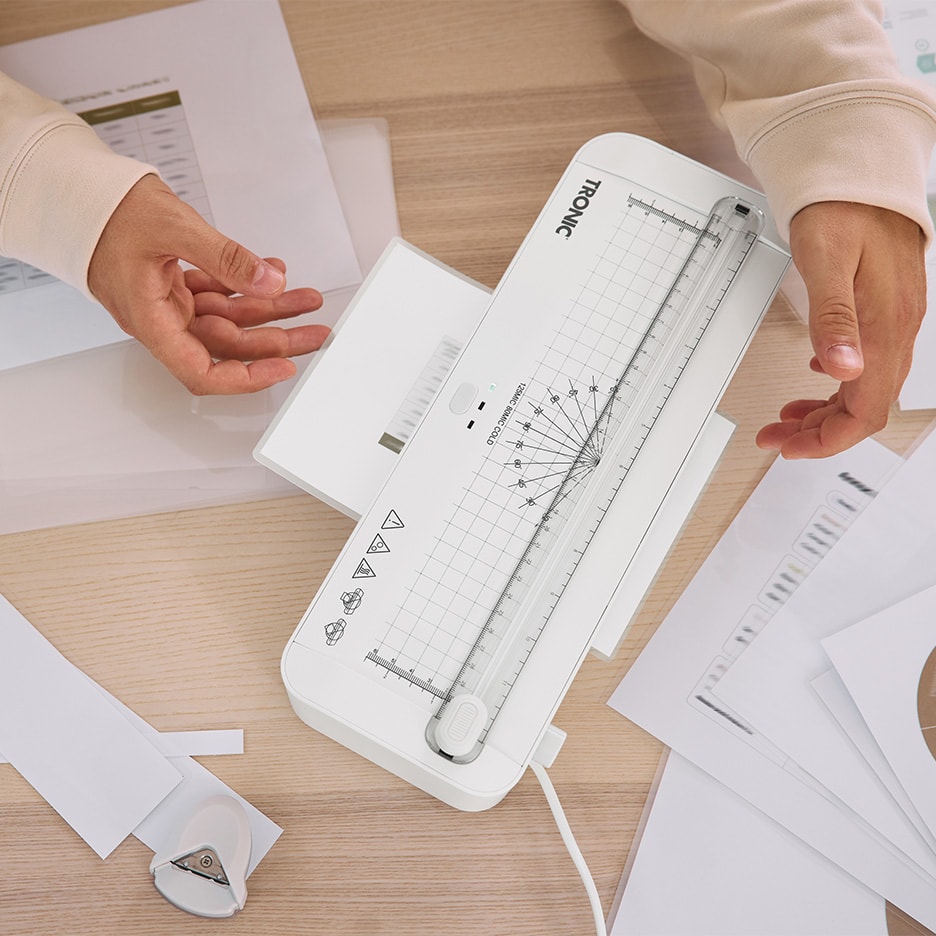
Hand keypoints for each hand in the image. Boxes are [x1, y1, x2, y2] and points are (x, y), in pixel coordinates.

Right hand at [87, 174, 328, 393]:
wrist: (74, 188)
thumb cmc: (106, 210)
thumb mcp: (174, 228)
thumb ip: (226, 259)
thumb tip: (268, 283)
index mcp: (151, 321)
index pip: (202, 372)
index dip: (245, 377)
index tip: (283, 368)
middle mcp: (161, 319)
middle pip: (228, 345)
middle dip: (276, 340)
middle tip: (315, 331)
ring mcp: (168, 302)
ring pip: (229, 318)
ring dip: (269, 309)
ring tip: (306, 299)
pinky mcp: (173, 284)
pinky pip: (218, 294)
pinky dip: (245, 285)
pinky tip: (271, 273)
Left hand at [755, 201, 926, 457]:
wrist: (860, 171)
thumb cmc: (841, 208)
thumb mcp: (824, 260)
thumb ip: (832, 317)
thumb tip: (843, 369)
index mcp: (884, 326)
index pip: (866, 409)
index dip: (828, 439)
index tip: (791, 448)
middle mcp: (896, 328)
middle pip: (864, 406)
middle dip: (818, 432)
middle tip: (776, 436)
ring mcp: (893, 320)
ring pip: (863, 387)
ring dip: (824, 410)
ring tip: (787, 417)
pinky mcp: (883, 310)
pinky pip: (865, 362)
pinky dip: (836, 382)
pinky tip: (816, 377)